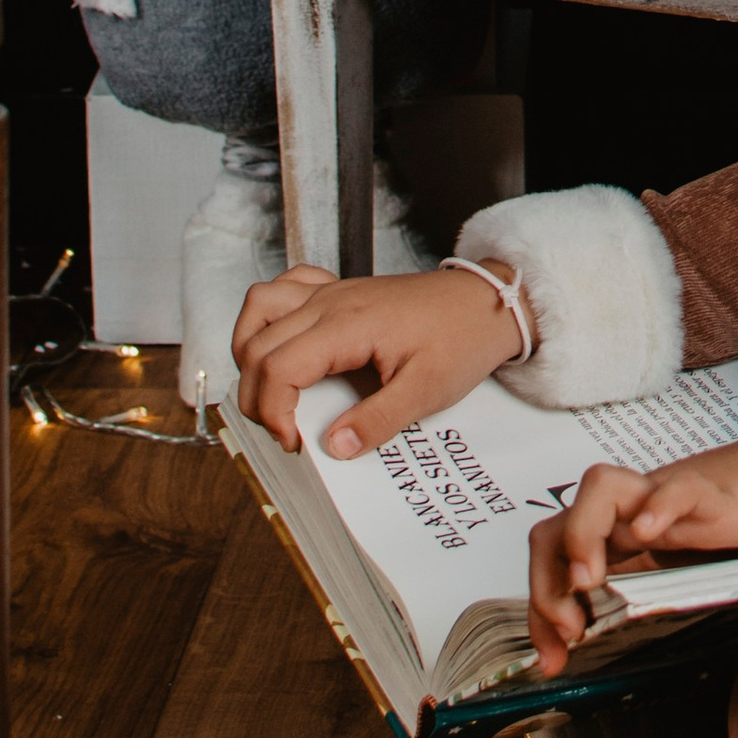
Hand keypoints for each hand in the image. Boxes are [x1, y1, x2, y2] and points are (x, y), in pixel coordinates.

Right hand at [233, 262, 522, 458]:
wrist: (488, 301)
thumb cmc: (461, 339)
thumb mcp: (427, 390)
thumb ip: (377, 420)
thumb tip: (333, 448)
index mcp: (346, 324)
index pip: (277, 367)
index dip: (272, 412)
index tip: (295, 443)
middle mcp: (328, 302)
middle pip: (257, 346)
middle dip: (256, 396)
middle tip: (286, 432)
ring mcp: (330, 292)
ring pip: (258, 309)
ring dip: (249, 351)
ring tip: (269, 391)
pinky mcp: (338, 290)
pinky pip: (283, 289)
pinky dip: (269, 316)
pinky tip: (284, 344)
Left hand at [526, 414, 737, 673]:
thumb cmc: (733, 533)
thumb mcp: (677, 576)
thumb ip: (639, 600)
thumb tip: (595, 652)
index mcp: (618, 537)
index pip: (552, 559)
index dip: (540, 608)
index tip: (551, 659)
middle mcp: (630, 513)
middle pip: (556, 525)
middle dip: (546, 581)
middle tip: (570, 628)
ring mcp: (664, 498)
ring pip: (600, 487)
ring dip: (581, 535)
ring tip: (591, 582)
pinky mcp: (712, 494)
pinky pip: (678, 487)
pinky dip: (658, 506)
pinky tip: (649, 533)